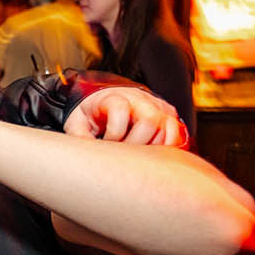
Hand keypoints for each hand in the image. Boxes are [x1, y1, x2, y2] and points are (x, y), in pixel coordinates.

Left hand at [65, 87, 186, 147]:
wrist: (105, 101)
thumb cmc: (91, 114)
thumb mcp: (76, 122)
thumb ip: (79, 136)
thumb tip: (85, 156)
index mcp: (114, 98)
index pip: (121, 111)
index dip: (114, 133)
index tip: (107, 143)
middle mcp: (139, 99)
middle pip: (151, 121)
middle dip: (138, 143)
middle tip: (125, 153)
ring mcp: (157, 106)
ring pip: (169, 128)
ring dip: (155, 147)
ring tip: (138, 155)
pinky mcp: (168, 115)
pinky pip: (178, 133)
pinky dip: (169, 147)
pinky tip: (154, 155)